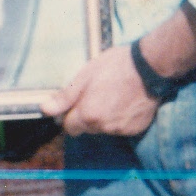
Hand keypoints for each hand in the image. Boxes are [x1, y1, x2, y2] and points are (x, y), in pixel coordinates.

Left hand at [41, 45, 157, 136]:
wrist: (150, 66)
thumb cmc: (116, 66)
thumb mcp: (86, 75)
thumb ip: (65, 97)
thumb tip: (45, 110)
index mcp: (88, 115)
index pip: (70, 127)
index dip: (72, 114)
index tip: (79, 101)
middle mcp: (103, 127)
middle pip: (88, 127)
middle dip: (89, 114)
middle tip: (99, 93)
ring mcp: (121, 129)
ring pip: (105, 128)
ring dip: (105, 116)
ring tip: (115, 95)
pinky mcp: (136, 129)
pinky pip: (121, 127)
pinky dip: (122, 118)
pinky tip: (127, 101)